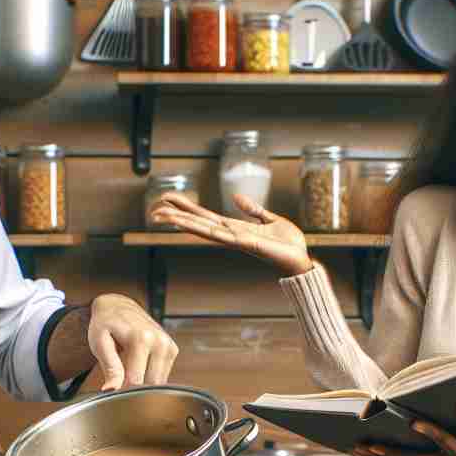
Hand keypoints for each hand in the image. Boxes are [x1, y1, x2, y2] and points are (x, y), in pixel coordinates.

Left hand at [88, 293, 178, 390]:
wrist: (118, 306)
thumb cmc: (106, 324)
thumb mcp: (100, 343)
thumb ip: (110, 367)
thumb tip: (111, 390)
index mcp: (142, 339)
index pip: (136, 381)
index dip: (122, 390)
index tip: (113, 388)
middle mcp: (160, 341)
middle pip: (149, 384)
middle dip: (134, 387)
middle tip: (119, 376)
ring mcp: (169, 345)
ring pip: (158, 382)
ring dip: (143, 381)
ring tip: (129, 366)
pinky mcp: (172, 349)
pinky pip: (162, 375)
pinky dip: (150, 375)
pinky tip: (139, 363)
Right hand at [149, 193, 313, 276]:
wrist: (302, 258)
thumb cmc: (289, 243)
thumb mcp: (270, 219)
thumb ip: (254, 210)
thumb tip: (237, 197)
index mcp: (234, 228)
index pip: (204, 216)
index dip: (185, 208)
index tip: (167, 199)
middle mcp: (230, 235)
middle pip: (197, 224)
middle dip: (175, 217)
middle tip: (153, 210)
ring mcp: (236, 240)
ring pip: (204, 230)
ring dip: (184, 224)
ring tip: (164, 217)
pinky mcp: (248, 243)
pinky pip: (225, 235)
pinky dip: (210, 230)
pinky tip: (196, 225)